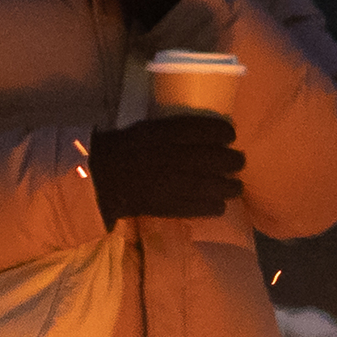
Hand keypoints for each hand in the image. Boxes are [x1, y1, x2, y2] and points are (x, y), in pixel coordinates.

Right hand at [86, 107, 242, 219]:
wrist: (97, 179)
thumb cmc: (120, 149)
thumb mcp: (147, 129)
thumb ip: (174, 130)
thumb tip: (203, 131)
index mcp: (164, 134)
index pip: (203, 130)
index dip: (223, 133)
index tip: (231, 135)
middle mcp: (173, 157)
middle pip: (214, 159)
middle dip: (232, 161)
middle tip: (239, 162)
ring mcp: (172, 183)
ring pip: (213, 185)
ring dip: (230, 187)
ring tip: (236, 187)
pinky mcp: (169, 205)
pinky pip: (199, 207)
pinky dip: (214, 207)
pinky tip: (220, 206)